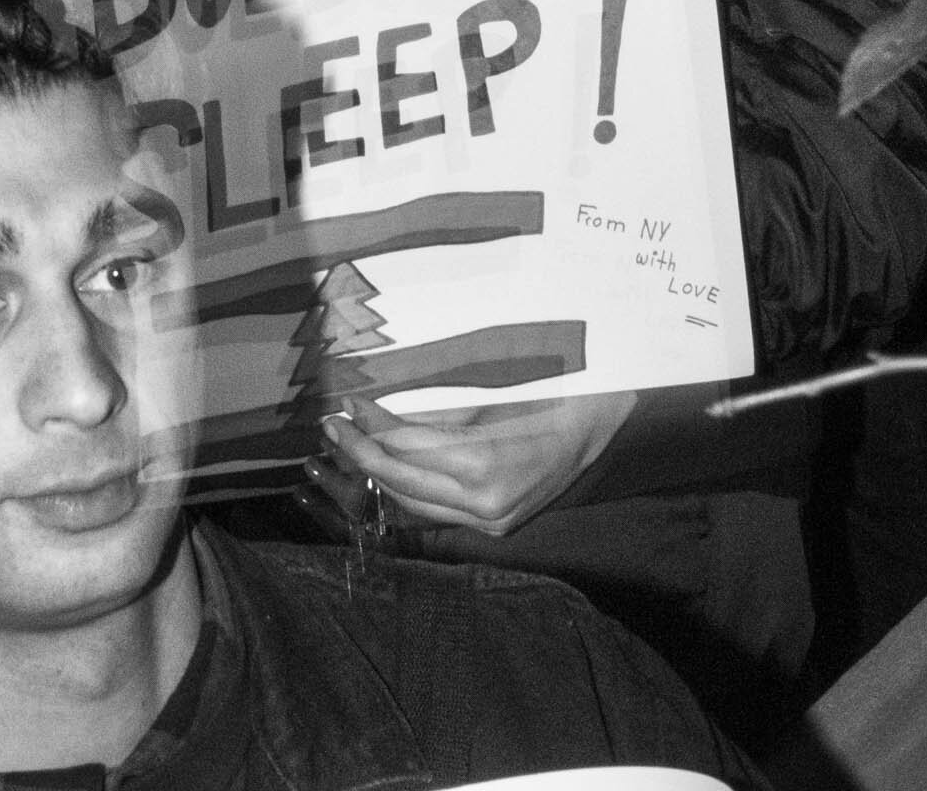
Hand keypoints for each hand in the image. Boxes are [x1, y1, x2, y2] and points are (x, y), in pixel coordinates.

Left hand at [315, 389, 637, 536]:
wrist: (594, 430)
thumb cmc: (541, 398)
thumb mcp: (482, 397)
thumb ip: (430, 416)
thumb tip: (378, 416)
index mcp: (480, 461)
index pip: (404, 446)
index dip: (370, 425)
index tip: (346, 403)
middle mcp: (483, 501)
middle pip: (401, 481)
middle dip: (360, 453)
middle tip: (332, 426)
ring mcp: (490, 520)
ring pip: (413, 504)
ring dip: (377, 476)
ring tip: (347, 447)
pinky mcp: (494, 527)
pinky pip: (436, 512)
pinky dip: (408, 491)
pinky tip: (387, 471)